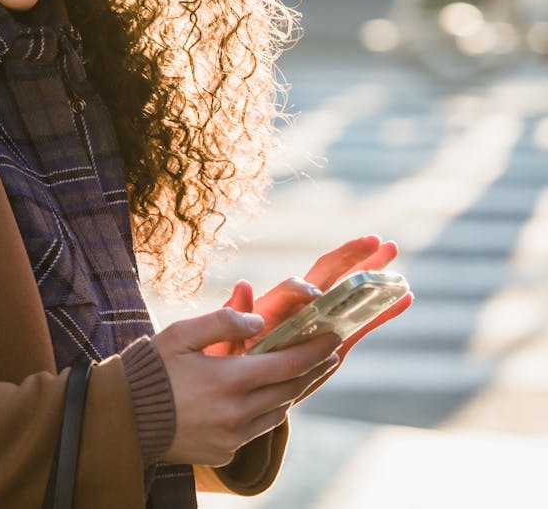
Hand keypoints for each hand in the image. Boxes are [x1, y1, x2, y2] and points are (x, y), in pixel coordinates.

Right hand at [153, 308, 339, 465]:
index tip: (334, 337)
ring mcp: (233, 436)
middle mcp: (237, 411)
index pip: (289, 363)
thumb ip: (222, 322)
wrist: (124, 417)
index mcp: (230, 378)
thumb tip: (258, 320)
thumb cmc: (150, 369)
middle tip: (328, 354)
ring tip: (299, 374)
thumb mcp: (181, 334)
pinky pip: (256, 430)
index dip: (316, 349)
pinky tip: (262, 399)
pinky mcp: (225, 451)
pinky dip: (265, 412)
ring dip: (292, 392)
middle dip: (313, 369)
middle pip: (291, 389)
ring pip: (278, 412)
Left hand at [208, 235, 413, 389]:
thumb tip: (243, 286)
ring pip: (350, 294)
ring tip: (394, 255)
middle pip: (327, 276)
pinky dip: (383, 311)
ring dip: (373, 276)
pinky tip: (406, 298)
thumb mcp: (225, 341)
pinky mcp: (335, 342)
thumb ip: (233, 316)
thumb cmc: (227, 361)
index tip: (314, 297)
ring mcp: (320, 324)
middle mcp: (299, 310)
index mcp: (274, 308)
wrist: (241, 389)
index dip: (304, 289)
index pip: (293, 288)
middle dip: (352, 258)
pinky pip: (362, 323)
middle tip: (378, 241)